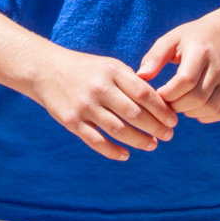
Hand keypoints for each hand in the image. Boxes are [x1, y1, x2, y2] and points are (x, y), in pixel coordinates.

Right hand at [22, 46, 175, 161]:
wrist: (45, 70)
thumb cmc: (85, 69)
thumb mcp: (109, 66)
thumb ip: (131, 82)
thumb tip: (160, 103)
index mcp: (112, 72)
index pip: (145, 94)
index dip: (162, 110)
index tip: (174, 120)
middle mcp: (99, 88)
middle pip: (135, 114)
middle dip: (156, 128)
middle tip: (168, 136)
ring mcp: (85, 106)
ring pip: (119, 130)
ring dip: (139, 141)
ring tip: (151, 146)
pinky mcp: (71, 121)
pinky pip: (97, 141)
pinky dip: (114, 151)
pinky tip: (125, 154)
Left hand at [137, 14, 219, 122]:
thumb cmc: (191, 38)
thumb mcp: (171, 39)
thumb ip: (154, 57)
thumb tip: (140, 77)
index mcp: (201, 52)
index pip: (185, 81)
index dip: (168, 93)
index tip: (157, 93)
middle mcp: (219, 67)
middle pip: (197, 98)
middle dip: (176, 105)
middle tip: (164, 103)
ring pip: (209, 108)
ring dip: (189, 112)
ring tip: (177, 103)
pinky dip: (204, 116)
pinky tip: (192, 108)